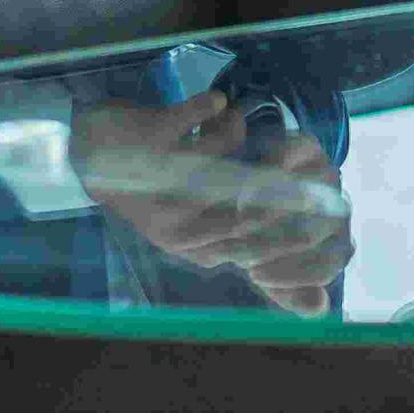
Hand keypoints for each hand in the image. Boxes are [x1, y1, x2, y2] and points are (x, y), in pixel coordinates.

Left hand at [70, 94, 353, 314]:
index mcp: (199, 249)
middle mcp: (177, 228)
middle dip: (283, 178)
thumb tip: (322, 308)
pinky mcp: (145, 143)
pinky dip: (206, 107)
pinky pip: (188, 119)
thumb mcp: (209, 240)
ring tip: (238, 121)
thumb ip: (266, 267)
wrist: (91, 157)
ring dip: (234, 134)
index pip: (257, 252)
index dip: (295, 227)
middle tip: (303, 148)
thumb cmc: (162, 196)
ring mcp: (158, 186)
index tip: (320, 196)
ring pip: (219, 159)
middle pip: (246, 210)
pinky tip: (215, 104)